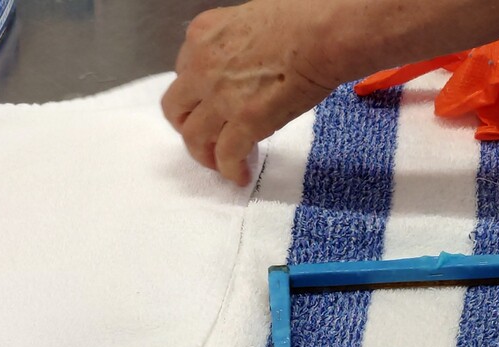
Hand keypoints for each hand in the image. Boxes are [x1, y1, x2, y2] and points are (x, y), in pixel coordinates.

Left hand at [161, 0, 337, 184]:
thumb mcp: (252, 19)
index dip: (198, 94)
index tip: (212, 106)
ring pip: (193, 136)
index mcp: (203, 34)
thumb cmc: (303, 20)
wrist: (322, 35)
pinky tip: (241, 175)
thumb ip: (240, 44)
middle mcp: (202, 66)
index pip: (184, 72)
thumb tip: (251, 65)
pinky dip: (230, 169)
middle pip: (176, 108)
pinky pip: (226, 154)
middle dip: (188, 127)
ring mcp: (220, 96)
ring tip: (222, 165)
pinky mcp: (244, 122)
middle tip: (207, 140)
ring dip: (205, 155)